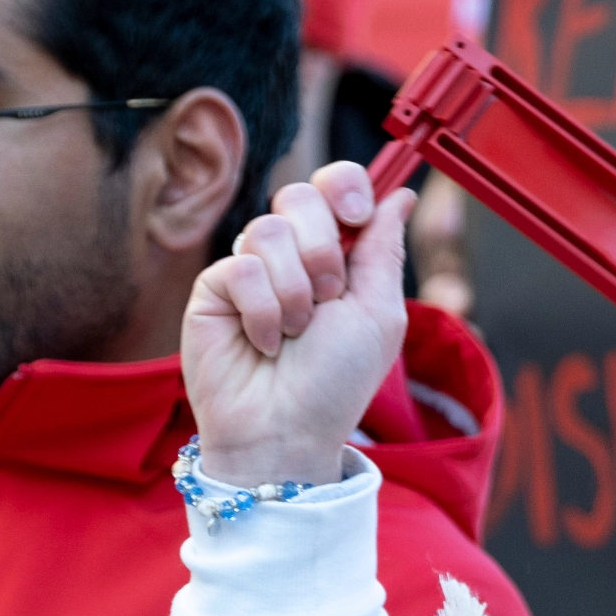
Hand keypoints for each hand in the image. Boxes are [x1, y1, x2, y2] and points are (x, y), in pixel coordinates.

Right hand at [181, 161, 413, 485]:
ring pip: (268, 231)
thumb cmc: (336, 381)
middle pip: (299, 196)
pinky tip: (264, 343)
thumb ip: (385, 250)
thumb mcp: (379, 314)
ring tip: (296, 333)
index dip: (344, 188)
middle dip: (322, 248)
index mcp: (336, 254)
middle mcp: (291, 255)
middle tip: (327, 297)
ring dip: (295, 291)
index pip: (334, 186)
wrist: (288, 430)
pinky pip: (240, 268)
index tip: (356, 217)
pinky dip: (264, 311)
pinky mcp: (213, 289)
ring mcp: (250, 269)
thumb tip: (403, 193)